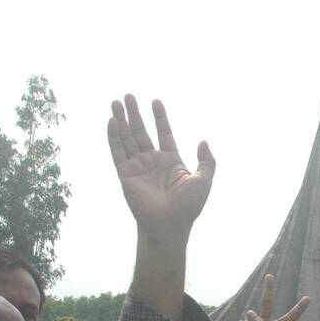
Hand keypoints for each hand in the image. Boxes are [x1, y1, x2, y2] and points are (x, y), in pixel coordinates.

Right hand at [108, 96, 214, 237]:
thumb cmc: (188, 206)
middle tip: (128, 95)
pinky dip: (114, 137)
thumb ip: (207, 161)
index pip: (164, 133)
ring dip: (122, 120)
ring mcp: (138, 167)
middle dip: (135, 114)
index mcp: (171, 161)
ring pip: (127, 138)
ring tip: (117, 102)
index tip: (156, 101)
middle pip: (141, 132)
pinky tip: (112, 121)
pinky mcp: (125, 174)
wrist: (170, 224)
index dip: (160, 118)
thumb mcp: (204, 180)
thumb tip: (203, 141)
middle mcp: (153, 162)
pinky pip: (118, 152)